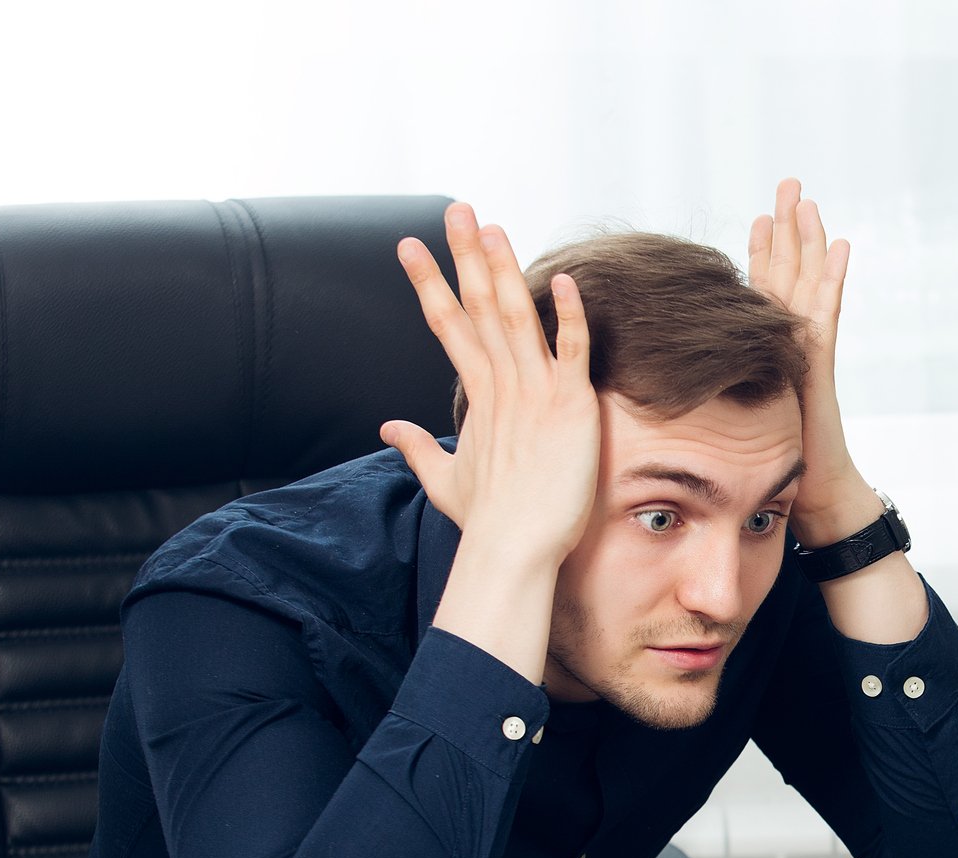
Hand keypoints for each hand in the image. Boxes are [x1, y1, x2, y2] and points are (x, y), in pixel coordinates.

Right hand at [379, 203, 599, 569]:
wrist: (515, 548)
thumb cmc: (486, 521)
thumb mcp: (444, 479)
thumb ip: (415, 449)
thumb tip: (387, 430)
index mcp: (477, 397)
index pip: (448, 326)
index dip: (430, 284)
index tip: (409, 247)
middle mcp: (502, 385)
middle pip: (478, 306)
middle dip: (463, 255)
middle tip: (455, 209)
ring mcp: (535, 392)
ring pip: (517, 315)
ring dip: (503, 268)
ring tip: (489, 225)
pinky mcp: (570, 404)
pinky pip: (570, 349)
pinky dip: (569, 314)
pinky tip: (564, 278)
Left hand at [748, 179, 880, 546]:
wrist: (816, 499)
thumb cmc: (779, 473)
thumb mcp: (732, 427)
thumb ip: (712, 404)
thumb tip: (667, 395)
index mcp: (769, 357)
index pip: (764, 295)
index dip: (763, 257)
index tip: (758, 218)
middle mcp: (792, 348)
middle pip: (789, 277)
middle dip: (788, 232)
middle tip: (788, 184)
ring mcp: (811, 354)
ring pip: (808, 286)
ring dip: (808, 242)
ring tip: (807, 199)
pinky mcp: (821, 367)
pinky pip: (825, 314)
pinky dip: (831, 280)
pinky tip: (840, 248)